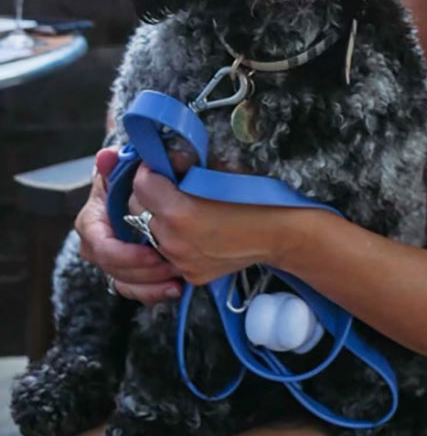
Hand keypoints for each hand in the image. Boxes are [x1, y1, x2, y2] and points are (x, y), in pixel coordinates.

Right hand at [75, 148, 183, 304]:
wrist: (139, 188)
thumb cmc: (130, 176)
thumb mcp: (124, 166)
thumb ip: (115, 161)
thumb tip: (105, 157)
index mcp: (92, 220)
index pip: (100, 245)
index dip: (123, 254)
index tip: (151, 253)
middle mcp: (97, 244)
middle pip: (112, 269)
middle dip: (141, 272)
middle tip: (170, 267)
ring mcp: (113, 260)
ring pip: (123, 283)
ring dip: (149, 286)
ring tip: (176, 280)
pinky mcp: (128, 271)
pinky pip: (135, 290)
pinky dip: (154, 293)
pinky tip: (176, 288)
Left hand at [127, 163, 300, 285]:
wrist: (280, 234)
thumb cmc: (254, 196)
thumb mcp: (219, 171)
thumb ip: (186, 166)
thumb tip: (167, 160)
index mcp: (180, 212)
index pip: (142, 185)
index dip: (149, 170)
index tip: (159, 165)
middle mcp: (174, 240)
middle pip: (137, 210)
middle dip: (148, 193)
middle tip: (166, 184)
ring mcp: (180, 262)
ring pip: (149, 233)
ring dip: (157, 218)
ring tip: (178, 207)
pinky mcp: (190, 274)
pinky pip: (167, 254)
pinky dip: (173, 239)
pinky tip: (192, 229)